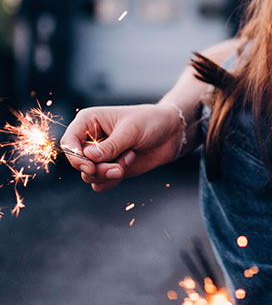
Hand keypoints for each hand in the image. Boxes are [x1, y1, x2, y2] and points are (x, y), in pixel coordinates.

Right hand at [60, 104, 186, 190]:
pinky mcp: (109, 168)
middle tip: (118, 168)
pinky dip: (112, 180)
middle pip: (78, 163)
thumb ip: (110, 146)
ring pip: (89, 175)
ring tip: (128, 160)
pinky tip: (127, 165)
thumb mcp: (130, 131)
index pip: (69, 142)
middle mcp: (90, 139)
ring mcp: (99, 156)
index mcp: (88, 121)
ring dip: (107, 173)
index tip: (89, 166)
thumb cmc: (150, 122)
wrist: (171, 133)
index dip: (74, 156)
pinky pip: (100, 183)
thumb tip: (90, 159)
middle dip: (98, 169)